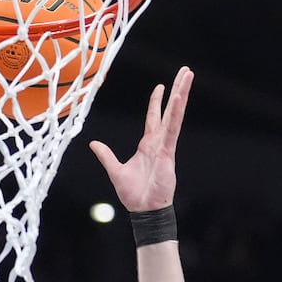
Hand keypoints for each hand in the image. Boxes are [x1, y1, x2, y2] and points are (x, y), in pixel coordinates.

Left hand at [90, 66, 192, 211]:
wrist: (143, 209)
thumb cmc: (134, 194)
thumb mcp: (115, 170)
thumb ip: (106, 156)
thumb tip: (93, 144)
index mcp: (148, 145)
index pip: (153, 117)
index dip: (157, 102)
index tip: (161, 86)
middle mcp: (159, 142)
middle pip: (169, 110)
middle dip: (177, 90)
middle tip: (185, 72)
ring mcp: (165, 145)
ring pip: (175, 113)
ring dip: (181, 93)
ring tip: (188, 75)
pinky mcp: (168, 151)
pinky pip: (173, 128)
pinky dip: (176, 112)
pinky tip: (179, 97)